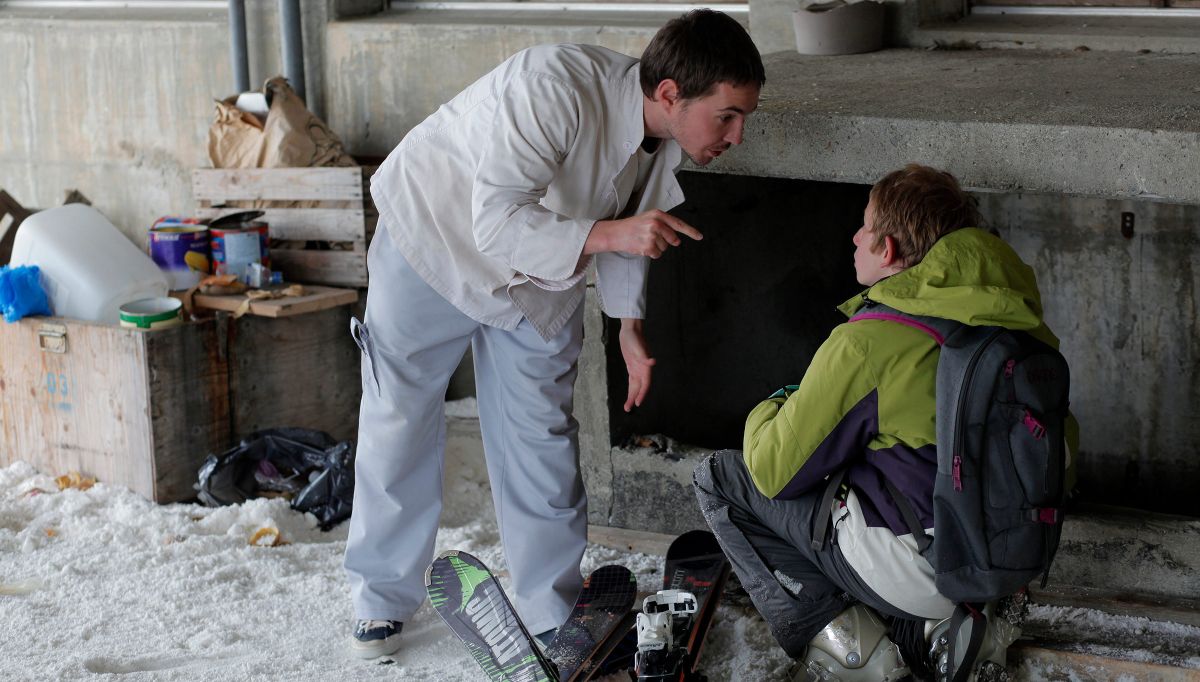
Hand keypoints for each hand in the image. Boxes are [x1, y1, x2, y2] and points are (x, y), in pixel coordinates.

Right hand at [584, 210, 701, 258]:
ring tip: (643, 241)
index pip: (678, 224)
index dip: (690, 231)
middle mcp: (656, 223)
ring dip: (656, 247)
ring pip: (664, 248)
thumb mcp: (648, 219)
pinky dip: (651, 253)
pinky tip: (642, 247)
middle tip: (651, 238)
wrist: (615, 233)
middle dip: (666, 242)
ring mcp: (652, 235)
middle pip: (673, 239)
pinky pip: (657, 254)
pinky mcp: (648, 245)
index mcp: (657, 214)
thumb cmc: (632, 227)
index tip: (699, 236)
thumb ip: (664, 226)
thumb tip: (677, 239)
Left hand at [619, 318, 655, 411]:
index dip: (642, 393)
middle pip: (640, 387)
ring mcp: (637, 368)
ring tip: (627, 406)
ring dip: (632, 396)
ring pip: (636, 386)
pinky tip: (630, 395)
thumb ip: (644, 355)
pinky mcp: (632, 366)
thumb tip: (652, 362)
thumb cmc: (634, 337)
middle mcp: (642, 369)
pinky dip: (632, 388)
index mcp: (645, 366)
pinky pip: (632, 380)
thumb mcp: (637, 345)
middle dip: (635, 398)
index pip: (645, 383)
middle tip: (628, 408)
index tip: (638, 403)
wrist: (630, 329)